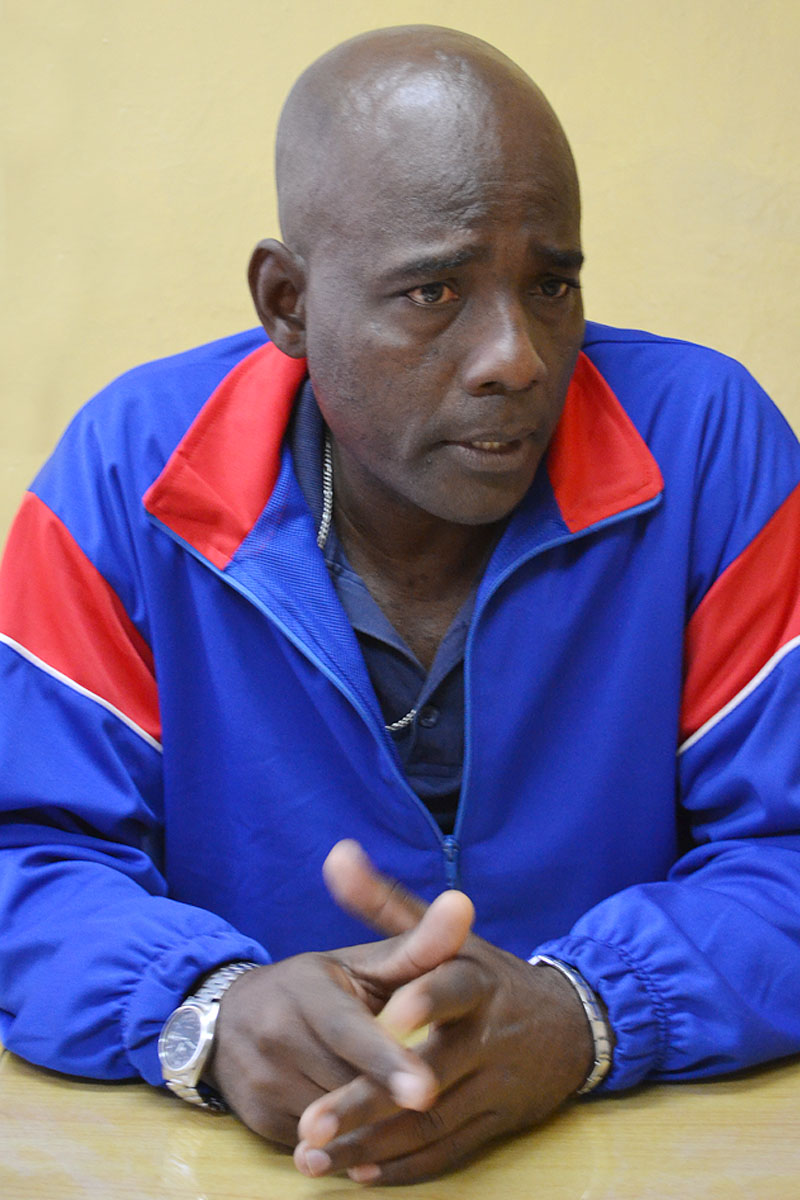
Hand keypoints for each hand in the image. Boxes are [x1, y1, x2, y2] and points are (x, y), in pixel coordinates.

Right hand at [208, 857, 473, 1146]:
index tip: (425, 1089)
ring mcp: (263, 1080)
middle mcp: (276, 1033)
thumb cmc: (318, 988)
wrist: (230, 1018)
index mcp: (306, 990)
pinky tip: (371, 1132)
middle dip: (387, 1096)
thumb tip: (463, 905)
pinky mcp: (258, 1121)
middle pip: (343, 1081)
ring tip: (406, 1114)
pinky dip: (347, 1143)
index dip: (387, 1059)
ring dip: (371, 1121)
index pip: (349, 1030)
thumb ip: (416, 947)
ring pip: (332, 1118)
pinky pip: (316, 1143)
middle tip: (430, 1106)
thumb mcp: (361, 964)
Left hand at [294, 840, 594, 1183]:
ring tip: (314, 1156)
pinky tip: (356, 1174)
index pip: (452, 988)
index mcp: (476, 980)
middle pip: (432, 1070)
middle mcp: (489, 1035)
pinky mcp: (498, 1125)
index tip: (388, 1020)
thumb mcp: (449, 936)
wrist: (570, 1027)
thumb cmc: (488, 976)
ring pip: (433, 1123)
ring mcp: (497, 1085)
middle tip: (311, 1121)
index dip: (424, 1002)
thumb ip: (386, 901)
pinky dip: (405, 1168)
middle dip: (371, 1099)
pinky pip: (450, 1152)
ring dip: (373, 1144)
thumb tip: (335, 854)